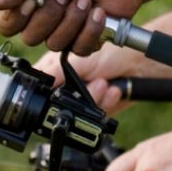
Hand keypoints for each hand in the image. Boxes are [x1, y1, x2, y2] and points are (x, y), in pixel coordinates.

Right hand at [0, 0, 145, 54]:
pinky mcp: (86, 42)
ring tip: (87, 0)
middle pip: (31, 37)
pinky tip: (99, 13)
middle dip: (52, 15)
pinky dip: (91, 29)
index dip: (18, 18)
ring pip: (55, 44)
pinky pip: (78, 49)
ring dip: (73, 20)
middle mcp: (46, 19)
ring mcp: (65, 32)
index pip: (7, 25)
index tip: (32, 1)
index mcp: (32, 2)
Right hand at [33, 44, 148, 114]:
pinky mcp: (93, 111)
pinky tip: (113, 91)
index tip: (56, 94)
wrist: (136, 63)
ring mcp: (79, 100)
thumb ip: (54, 72)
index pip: (39, 89)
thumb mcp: (77, 60)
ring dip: (94, 99)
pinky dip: (105, 104)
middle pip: (57, 106)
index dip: (44, 96)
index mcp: (52, 71)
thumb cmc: (107, 52)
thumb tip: (35, 83)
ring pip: (76, 115)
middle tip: (95, 84)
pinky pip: (92, 118)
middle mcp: (63, 87)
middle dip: (77, 98)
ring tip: (105, 84)